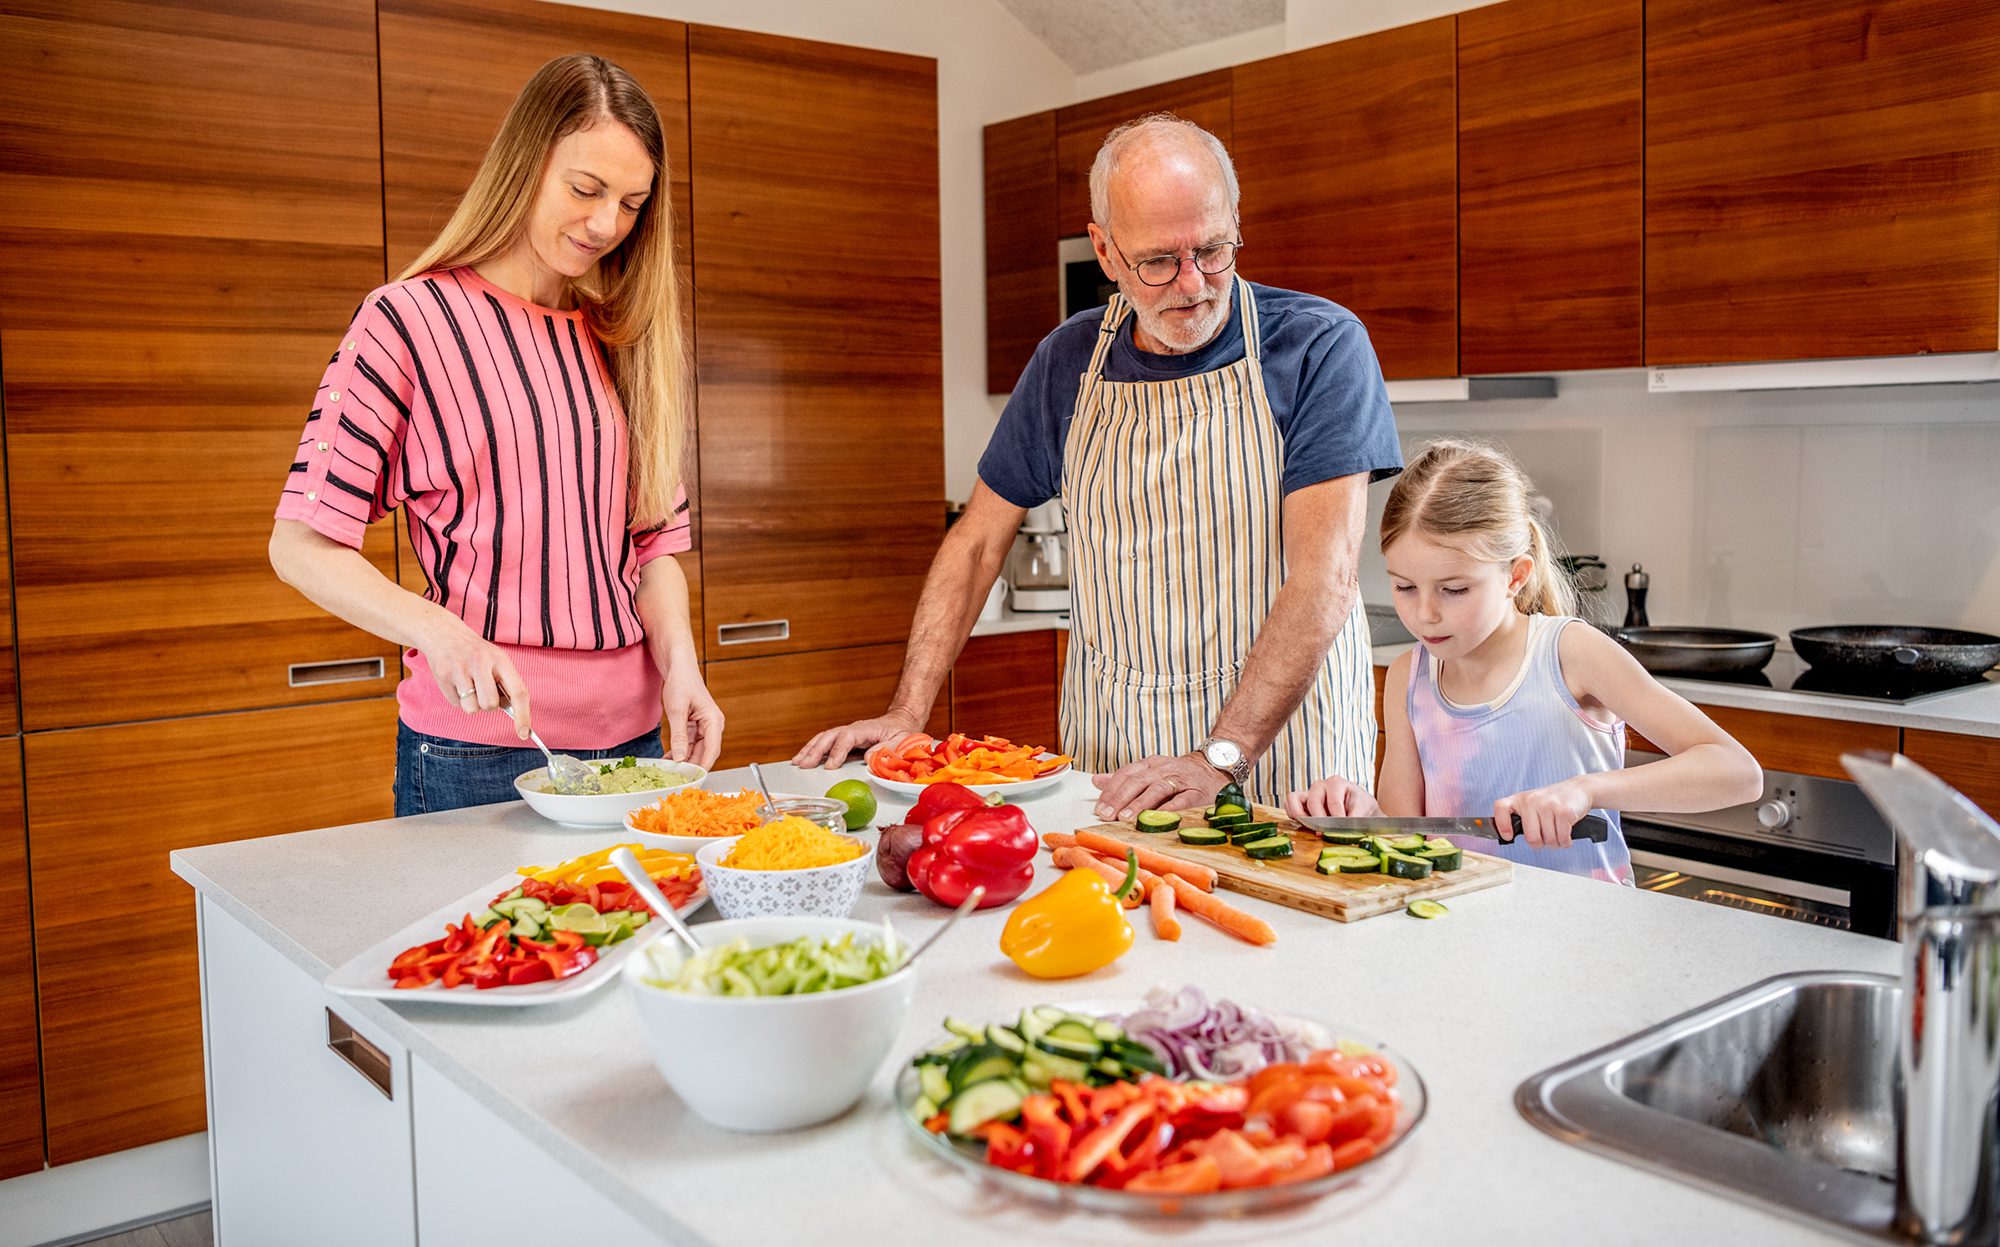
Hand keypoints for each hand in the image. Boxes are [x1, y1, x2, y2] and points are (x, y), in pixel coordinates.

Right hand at [419, 618, 530, 738]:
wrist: (444, 633)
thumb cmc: (475, 652)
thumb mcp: (496, 660)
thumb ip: (505, 683)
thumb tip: (513, 712)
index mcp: (500, 660)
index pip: (518, 691)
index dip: (523, 715)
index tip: (524, 733)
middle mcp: (481, 663)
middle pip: (490, 705)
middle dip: (487, 705)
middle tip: (482, 691)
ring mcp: (460, 669)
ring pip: (471, 709)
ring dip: (471, 703)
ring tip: (467, 685)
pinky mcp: (443, 675)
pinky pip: (455, 703)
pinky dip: (457, 698)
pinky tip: (455, 682)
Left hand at [661, 664, 723, 768]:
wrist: (678, 667)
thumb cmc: (681, 682)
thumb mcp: (677, 710)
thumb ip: (679, 735)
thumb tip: (679, 758)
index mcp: (714, 721)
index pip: (712, 750)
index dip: (702, 766)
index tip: (692, 779)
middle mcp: (712, 726)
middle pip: (704, 753)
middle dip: (691, 766)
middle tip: (676, 778)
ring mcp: (703, 727)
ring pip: (694, 751)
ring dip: (683, 761)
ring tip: (668, 771)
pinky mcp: (693, 727)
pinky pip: (687, 744)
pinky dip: (678, 752)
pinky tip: (667, 760)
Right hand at [792, 711, 921, 769]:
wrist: (900, 722)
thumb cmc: (901, 732)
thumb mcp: (901, 740)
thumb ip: (886, 749)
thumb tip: (868, 758)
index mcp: (865, 729)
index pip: (846, 738)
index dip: (837, 752)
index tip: (830, 766)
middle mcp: (853, 729)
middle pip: (829, 736)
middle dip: (815, 751)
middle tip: (804, 765)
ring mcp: (847, 733)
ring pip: (824, 738)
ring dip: (809, 750)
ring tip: (797, 762)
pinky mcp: (844, 739)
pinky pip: (826, 742)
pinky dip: (813, 749)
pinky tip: (803, 758)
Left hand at [1091, 753, 1226, 822]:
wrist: (1215, 768)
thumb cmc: (1179, 775)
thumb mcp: (1151, 772)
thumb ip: (1124, 778)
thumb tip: (1096, 781)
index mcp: (1151, 764)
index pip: (1126, 774)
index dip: (1111, 791)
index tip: (1099, 808)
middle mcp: (1164, 768)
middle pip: (1138, 781)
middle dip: (1120, 798)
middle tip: (1107, 814)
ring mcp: (1181, 779)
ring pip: (1157, 788)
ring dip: (1139, 804)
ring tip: (1125, 817)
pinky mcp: (1197, 792)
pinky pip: (1181, 800)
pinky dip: (1168, 810)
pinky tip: (1156, 819)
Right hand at [1283, 775, 1382, 821]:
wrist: (1359, 807)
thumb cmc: (1361, 806)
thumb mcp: (1364, 810)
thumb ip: (1354, 819)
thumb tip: (1343, 831)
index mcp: (1337, 783)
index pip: (1333, 800)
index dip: (1337, 817)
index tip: (1341, 828)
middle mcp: (1321, 786)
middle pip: (1313, 800)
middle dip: (1318, 818)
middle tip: (1324, 832)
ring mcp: (1309, 793)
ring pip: (1293, 798)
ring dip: (1299, 814)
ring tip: (1309, 827)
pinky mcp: (1302, 803)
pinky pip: (1289, 804)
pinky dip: (1292, 814)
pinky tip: (1304, 824)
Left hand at [1494, 779, 1593, 848]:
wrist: (1579, 788)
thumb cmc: (1553, 801)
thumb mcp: (1532, 803)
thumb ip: (1521, 818)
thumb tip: (1509, 836)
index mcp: (1520, 799)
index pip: (1500, 808)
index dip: (1502, 825)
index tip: (1508, 836)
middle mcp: (1531, 800)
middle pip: (1531, 838)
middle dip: (1540, 844)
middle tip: (1545, 836)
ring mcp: (1548, 805)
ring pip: (1549, 840)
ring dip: (1555, 843)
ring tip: (1557, 831)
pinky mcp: (1564, 812)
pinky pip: (1562, 839)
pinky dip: (1565, 842)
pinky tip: (1566, 833)